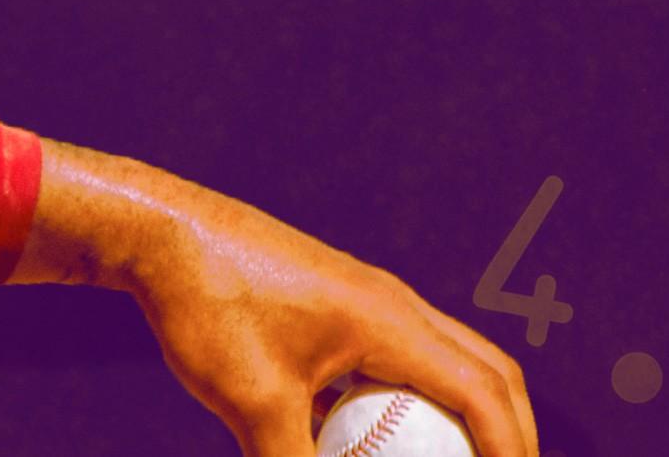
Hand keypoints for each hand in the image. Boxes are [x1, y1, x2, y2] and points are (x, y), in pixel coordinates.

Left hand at [9, 138, 536, 456]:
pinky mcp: (332, 305)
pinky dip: (402, 401)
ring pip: (441, 360)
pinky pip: (393, 358)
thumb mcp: (252, 403)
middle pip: (486, 370)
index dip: (511, 453)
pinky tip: (362, 441)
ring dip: (455, 415)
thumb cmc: (208, 306)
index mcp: (390, 321)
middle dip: (507, 434)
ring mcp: (363, 300)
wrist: (157, 233)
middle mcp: (392, 304)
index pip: (484, 394)